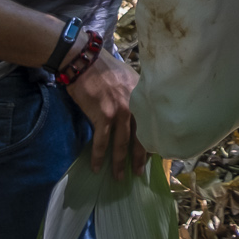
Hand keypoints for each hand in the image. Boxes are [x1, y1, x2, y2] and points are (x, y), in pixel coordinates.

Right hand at [67, 48, 146, 176]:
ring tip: (120, 177)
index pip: (152, 124)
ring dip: (120, 163)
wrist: (84, 61)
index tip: (153, 156)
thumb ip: (135, 96)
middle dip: (140, 158)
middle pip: (141, 138)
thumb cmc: (105, 69)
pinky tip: (97, 167)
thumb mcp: (129, 79)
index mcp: (143, 97)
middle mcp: (135, 105)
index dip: (152, 142)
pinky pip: (102, 142)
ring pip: (122, 144)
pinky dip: (99, 156)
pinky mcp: (103, 115)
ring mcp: (120, 111)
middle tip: (139, 173)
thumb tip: (139, 114)